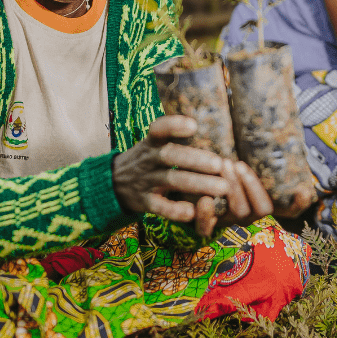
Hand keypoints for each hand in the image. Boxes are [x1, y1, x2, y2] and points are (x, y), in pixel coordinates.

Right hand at [112, 116, 272, 236]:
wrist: (113, 183)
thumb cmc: (147, 160)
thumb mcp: (154, 143)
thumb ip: (174, 136)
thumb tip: (208, 126)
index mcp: (152, 142)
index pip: (158, 129)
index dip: (173, 126)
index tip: (193, 125)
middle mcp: (148, 159)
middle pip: (170, 155)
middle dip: (195, 159)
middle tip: (219, 164)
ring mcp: (145, 180)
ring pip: (171, 180)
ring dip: (197, 183)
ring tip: (222, 188)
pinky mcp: (143, 201)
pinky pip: (159, 206)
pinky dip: (174, 210)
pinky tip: (192, 212)